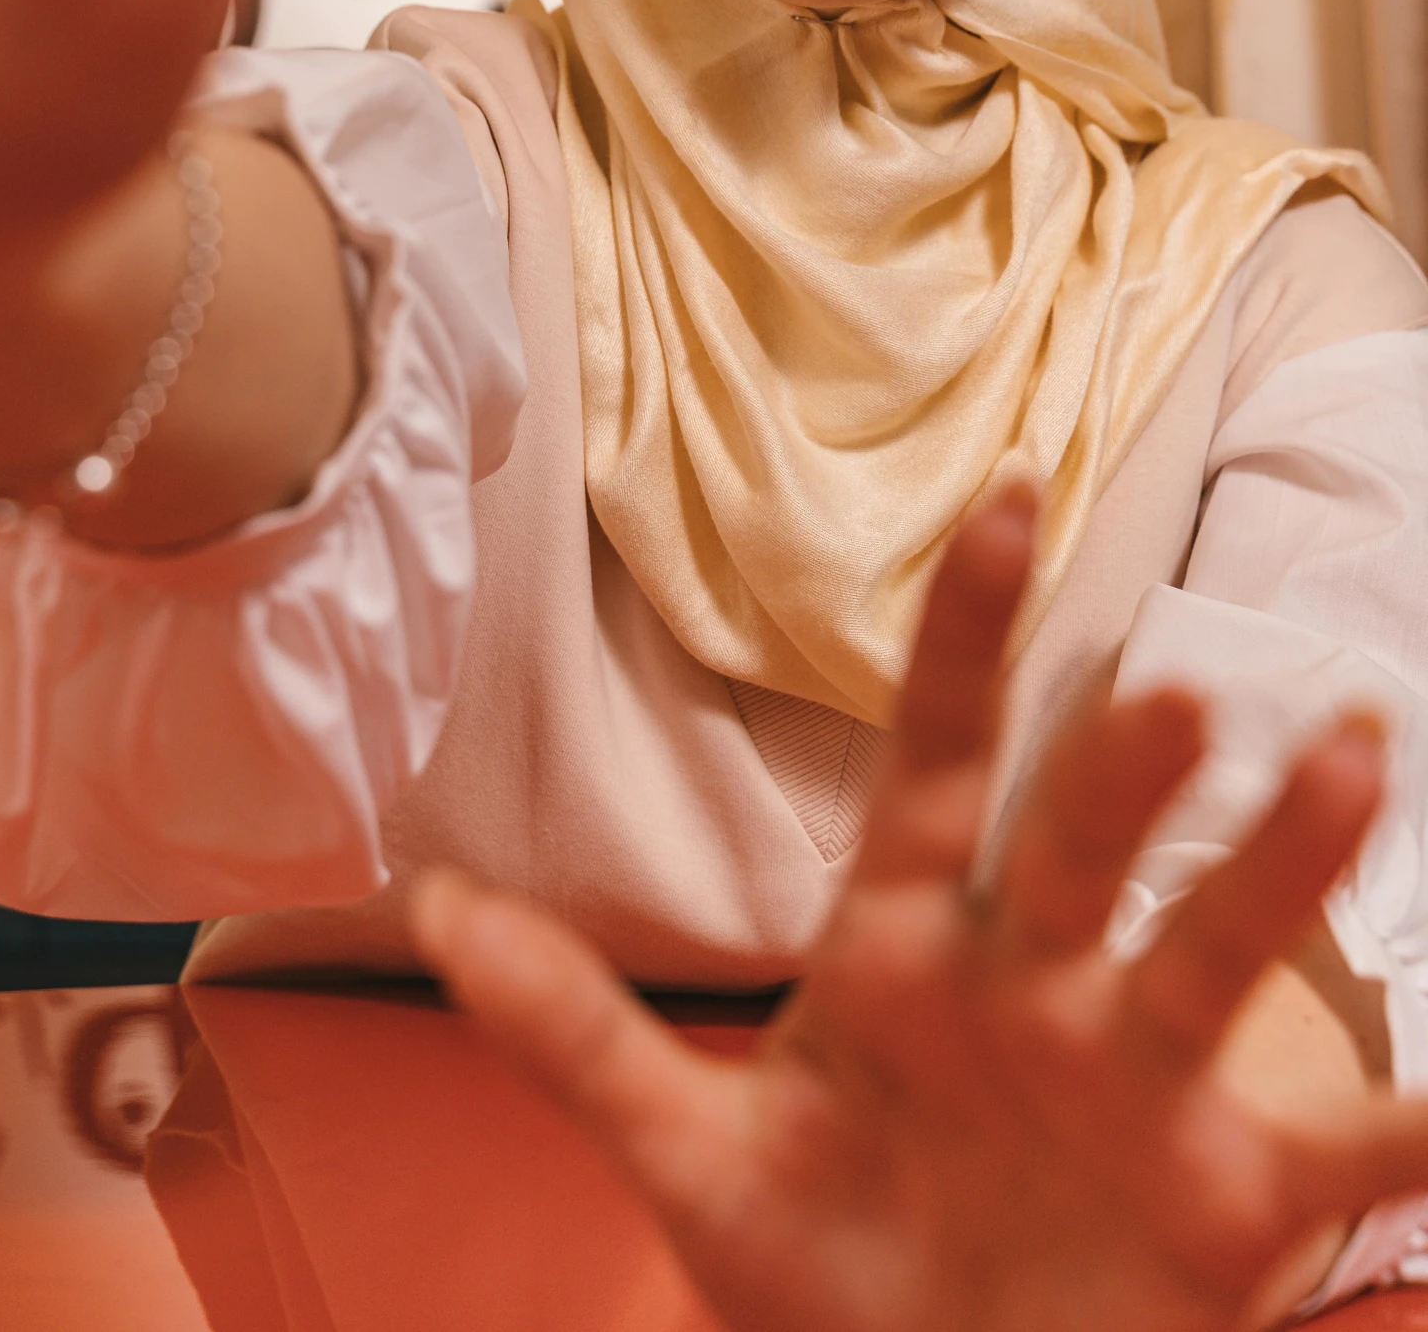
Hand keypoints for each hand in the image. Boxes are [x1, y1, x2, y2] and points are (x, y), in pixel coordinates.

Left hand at [413, 491, 1427, 1331]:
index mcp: (908, 944)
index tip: (1007, 500)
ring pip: (1210, 945)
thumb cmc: (810, 1261)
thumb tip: (426, 905)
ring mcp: (1136, 1080)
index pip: (939, 758)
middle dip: (1121, 772)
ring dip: (1279, 859)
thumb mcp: (689, 1158)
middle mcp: (1034, 979)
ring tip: (1350, 756)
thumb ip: (571, 1034)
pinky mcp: (1226, 1199)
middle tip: (1171, 698)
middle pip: (1079, 844)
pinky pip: (1340, 1153)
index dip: (970, 635)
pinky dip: (1411, 1124)